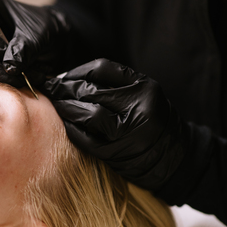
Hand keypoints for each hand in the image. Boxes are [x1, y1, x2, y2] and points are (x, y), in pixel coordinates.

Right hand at [0, 0, 73, 85]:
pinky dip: (6, 79)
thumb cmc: (45, 26)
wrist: (57, 39)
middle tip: (15, 73)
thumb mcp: (36, 35)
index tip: (2, 50)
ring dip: (1, 75)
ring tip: (26, 76)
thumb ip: (22, 49)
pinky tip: (24, 79)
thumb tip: (8, 67)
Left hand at [42, 58, 188, 190]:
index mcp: (143, 88)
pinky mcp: (116, 153)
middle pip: (91, 91)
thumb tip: (72, 77)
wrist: (174, 156)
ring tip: (57, 104)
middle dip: (66, 88)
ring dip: (67, 108)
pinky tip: (66, 124)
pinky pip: (86, 139)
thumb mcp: (144, 93)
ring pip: (88, 114)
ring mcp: (127, 133)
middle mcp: (137, 108)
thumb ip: (114, 83)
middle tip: (52, 88)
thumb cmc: (154, 120)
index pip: (101, 70)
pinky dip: (73, 129)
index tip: (64, 75)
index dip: (77, 71)